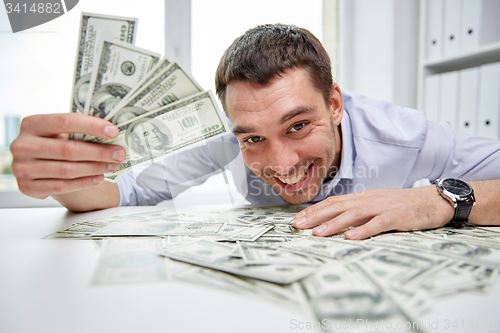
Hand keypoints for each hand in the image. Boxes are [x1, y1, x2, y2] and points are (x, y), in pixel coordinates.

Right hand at [10, 113, 125, 198]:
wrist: (34, 165)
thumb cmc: (52, 144)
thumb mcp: (58, 133)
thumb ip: (78, 131)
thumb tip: (112, 134)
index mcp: (31, 124)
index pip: (65, 121)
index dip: (92, 126)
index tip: (113, 131)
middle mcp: (22, 145)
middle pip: (68, 149)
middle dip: (99, 152)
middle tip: (119, 154)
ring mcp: (22, 167)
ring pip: (67, 170)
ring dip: (95, 168)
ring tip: (113, 165)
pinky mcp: (27, 187)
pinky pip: (62, 186)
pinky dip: (84, 182)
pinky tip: (99, 177)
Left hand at [293, 186, 454, 238]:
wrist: (432, 201)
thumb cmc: (401, 205)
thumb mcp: (376, 205)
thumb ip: (357, 211)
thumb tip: (334, 221)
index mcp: (362, 197)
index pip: (333, 202)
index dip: (314, 211)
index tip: (298, 220)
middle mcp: (369, 200)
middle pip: (338, 206)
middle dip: (316, 216)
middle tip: (298, 226)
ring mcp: (383, 207)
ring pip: (354, 214)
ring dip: (334, 224)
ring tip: (317, 233)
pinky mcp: (398, 216)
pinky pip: (378, 224)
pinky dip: (363, 230)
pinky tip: (350, 237)